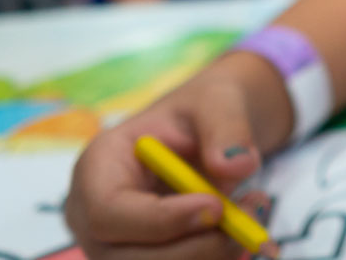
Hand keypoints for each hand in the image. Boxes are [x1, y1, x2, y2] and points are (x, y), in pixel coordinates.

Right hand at [65, 62, 273, 258]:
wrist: (208, 131)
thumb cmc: (201, 111)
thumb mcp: (217, 101)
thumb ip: (227, 128)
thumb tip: (237, 166)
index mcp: (97, 168)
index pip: (109, 213)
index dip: (162, 220)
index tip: (216, 207)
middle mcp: (93, 216)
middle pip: (127, 258)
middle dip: (196, 248)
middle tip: (250, 220)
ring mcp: (114, 246)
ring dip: (211, 256)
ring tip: (252, 216)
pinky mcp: (145, 258)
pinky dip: (216, 259)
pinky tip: (244, 231)